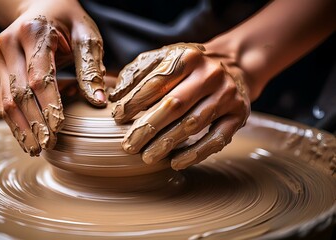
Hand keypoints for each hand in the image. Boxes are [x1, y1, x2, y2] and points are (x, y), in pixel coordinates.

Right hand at [0, 1, 105, 155]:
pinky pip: (1, 100)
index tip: (59, 129)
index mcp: (33, 32)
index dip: (49, 105)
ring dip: (21, 128)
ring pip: (5, 100)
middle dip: (34, 123)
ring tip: (35, 149)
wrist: (41, 7)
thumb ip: (91, 66)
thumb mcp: (86, 35)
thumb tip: (98, 101)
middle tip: (48, 146)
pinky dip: (13, 121)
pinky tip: (25, 137)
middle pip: (19, 92)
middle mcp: (8, 44)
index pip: (40, 76)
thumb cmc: (68, 22)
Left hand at [110, 43, 249, 169]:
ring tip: (147, 157)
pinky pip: (217, 139)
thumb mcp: (165, 58)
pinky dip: (196, 153)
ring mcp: (227, 95)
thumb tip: (114, 96)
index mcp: (189, 56)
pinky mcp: (238, 115)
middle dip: (148, 127)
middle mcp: (210, 74)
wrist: (234, 65)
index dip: (135, 101)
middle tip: (129, 146)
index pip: (157, 81)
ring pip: (193, 124)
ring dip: (167, 143)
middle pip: (174, 104)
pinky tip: (176, 163)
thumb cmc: (189, 67)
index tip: (118, 117)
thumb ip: (138, 72)